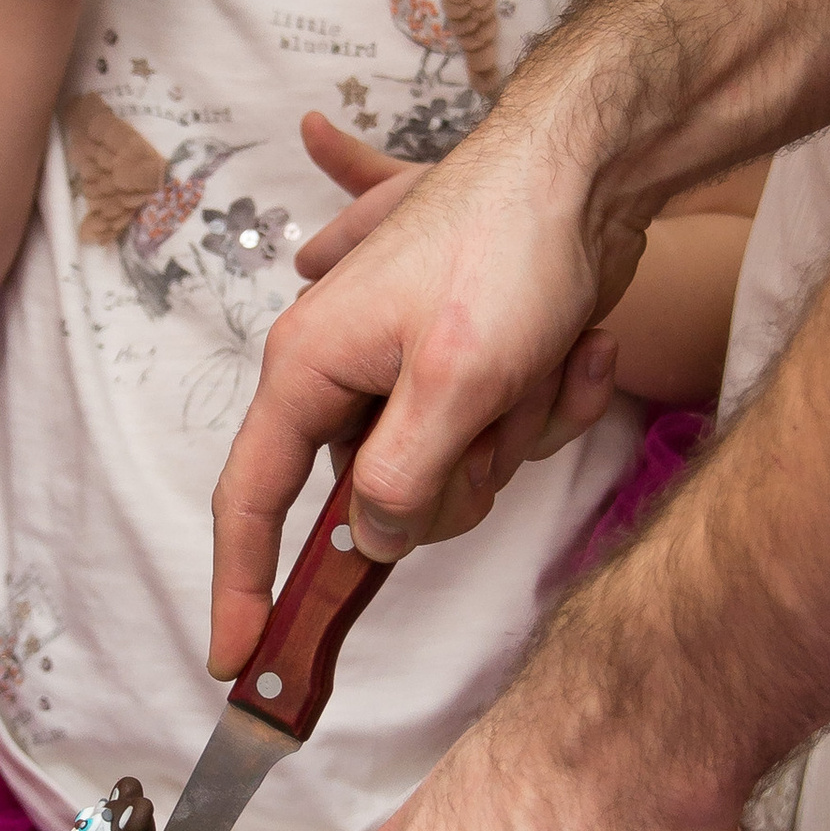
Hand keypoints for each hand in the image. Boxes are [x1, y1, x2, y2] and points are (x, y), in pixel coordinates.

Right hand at [212, 111, 636, 674]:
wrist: (591, 167)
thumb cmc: (509, 250)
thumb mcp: (454, 380)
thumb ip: (400, 478)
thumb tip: (370, 541)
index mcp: (312, 365)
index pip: (252, 497)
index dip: (243, 583)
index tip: (238, 663)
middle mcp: (348, 369)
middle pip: (378, 499)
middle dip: (454, 481)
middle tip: (499, 415)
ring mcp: (411, 367)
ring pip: (451, 472)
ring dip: (516, 433)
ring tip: (549, 356)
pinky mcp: (469, 364)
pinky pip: (502, 433)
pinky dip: (550, 402)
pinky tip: (583, 345)